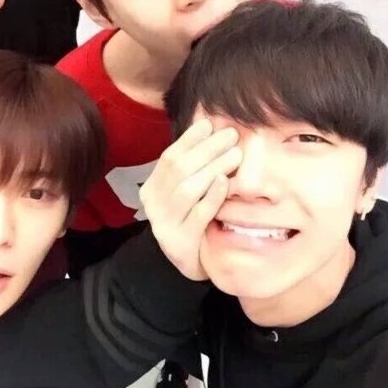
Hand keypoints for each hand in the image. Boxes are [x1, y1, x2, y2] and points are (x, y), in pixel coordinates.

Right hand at [140, 119, 241, 280]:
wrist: (191, 264)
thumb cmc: (193, 220)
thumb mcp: (187, 193)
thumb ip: (193, 168)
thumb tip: (213, 129)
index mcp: (152, 188)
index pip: (169, 157)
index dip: (189, 139)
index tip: (210, 123)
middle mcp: (154, 205)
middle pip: (179, 169)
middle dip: (207, 149)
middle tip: (231, 136)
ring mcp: (165, 224)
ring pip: (187, 189)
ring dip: (213, 167)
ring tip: (235, 155)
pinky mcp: (181, 242)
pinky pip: (198, 215)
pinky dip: (212, 196)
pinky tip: (224, 182)